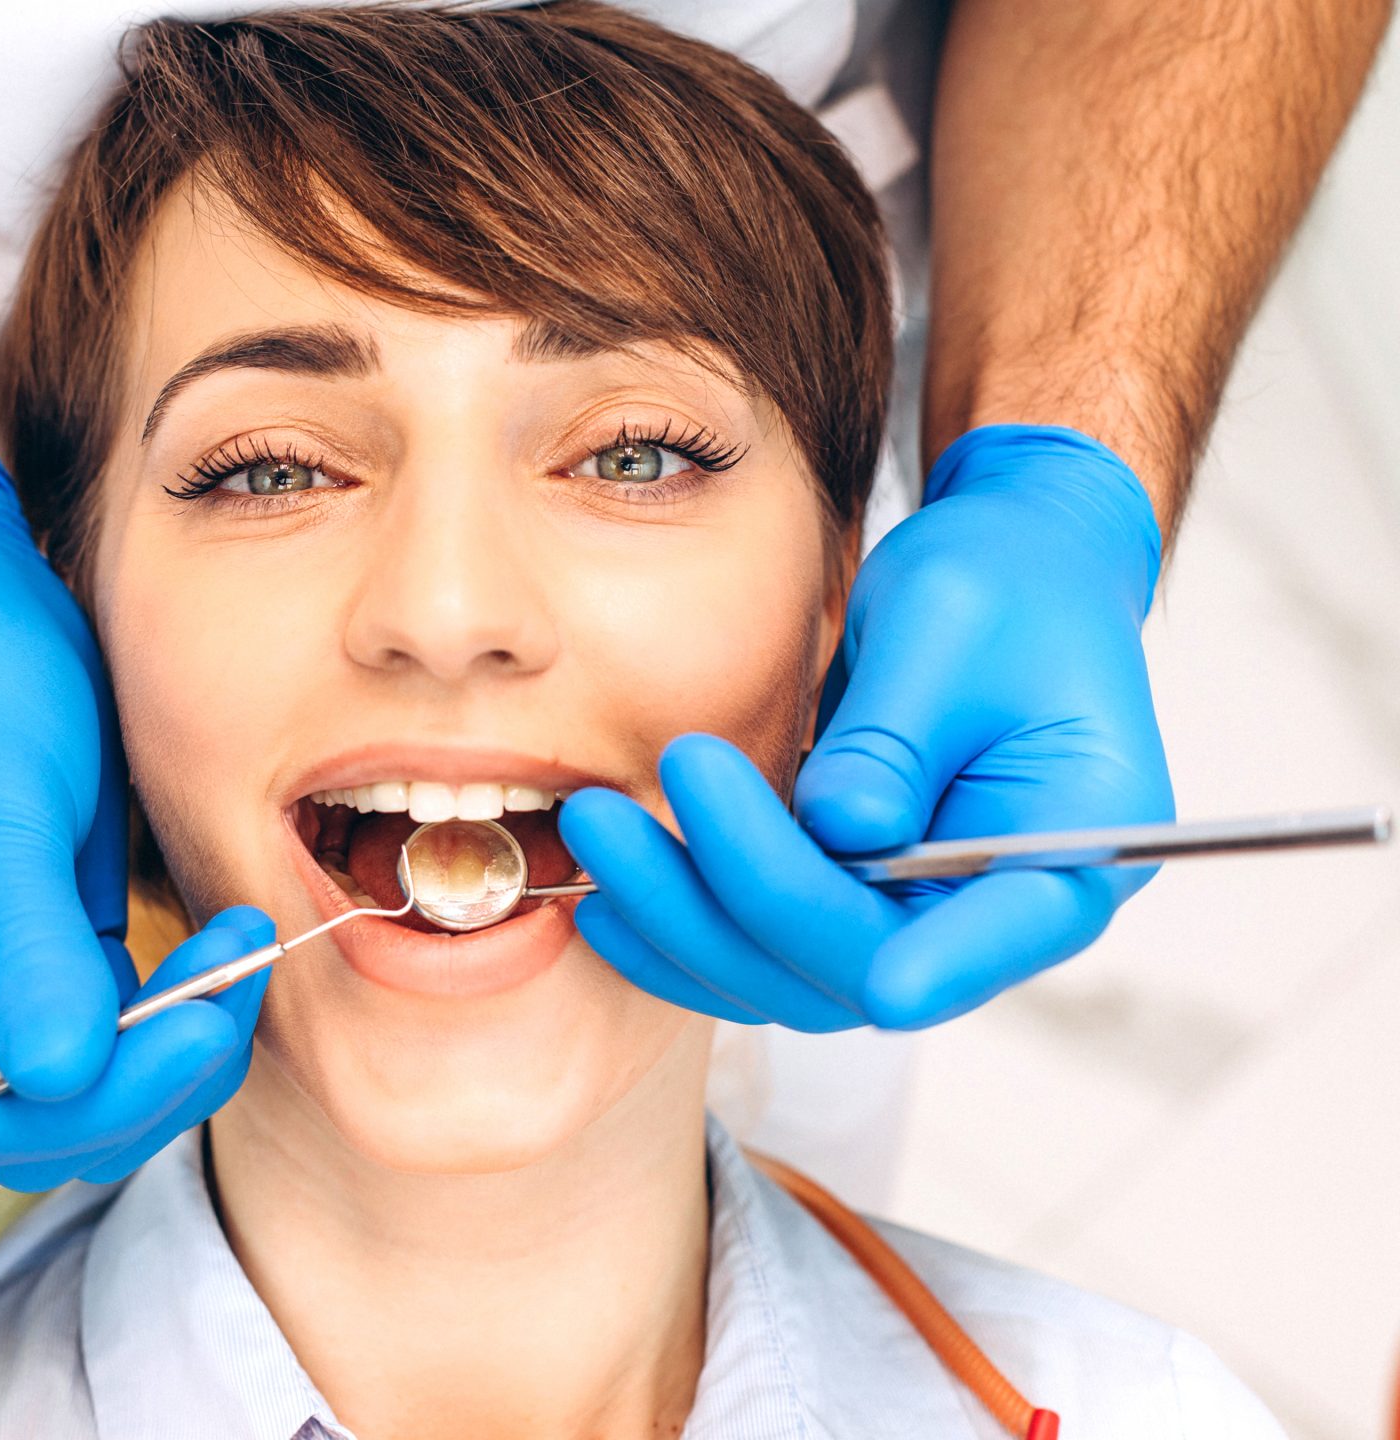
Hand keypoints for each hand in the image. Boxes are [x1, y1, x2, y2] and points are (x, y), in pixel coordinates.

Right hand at [0, 392, 265, 1185]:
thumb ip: (30, 962)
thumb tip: (69, 1080)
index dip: (95, 1099)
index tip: (198, 1029)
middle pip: (30, 1121)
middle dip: (143, 1078)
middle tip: (233, 992)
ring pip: (81, 1086)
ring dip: (170, 1044)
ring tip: (239, 955)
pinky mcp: (27, 954)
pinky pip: (104, 1027)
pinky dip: (168, 1009)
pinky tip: (221, 951)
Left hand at [560, 425, 1173, 1029]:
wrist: (1007, 574)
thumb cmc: (1003, 583)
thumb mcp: (952, 623)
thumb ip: (898, 735)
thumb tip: (841, 829)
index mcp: (1078, 847)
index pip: (997, 935)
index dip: (907, 955)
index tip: (786, 906)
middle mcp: (1001, 913)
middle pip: (859, 968)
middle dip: (725, 901)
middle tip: (608, 816)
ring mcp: (921, 923)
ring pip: (790, 980)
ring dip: (678, 920)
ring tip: (588, 828)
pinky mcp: (851, 909)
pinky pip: (760, 954)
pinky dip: (679, 929)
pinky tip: (601, 891)